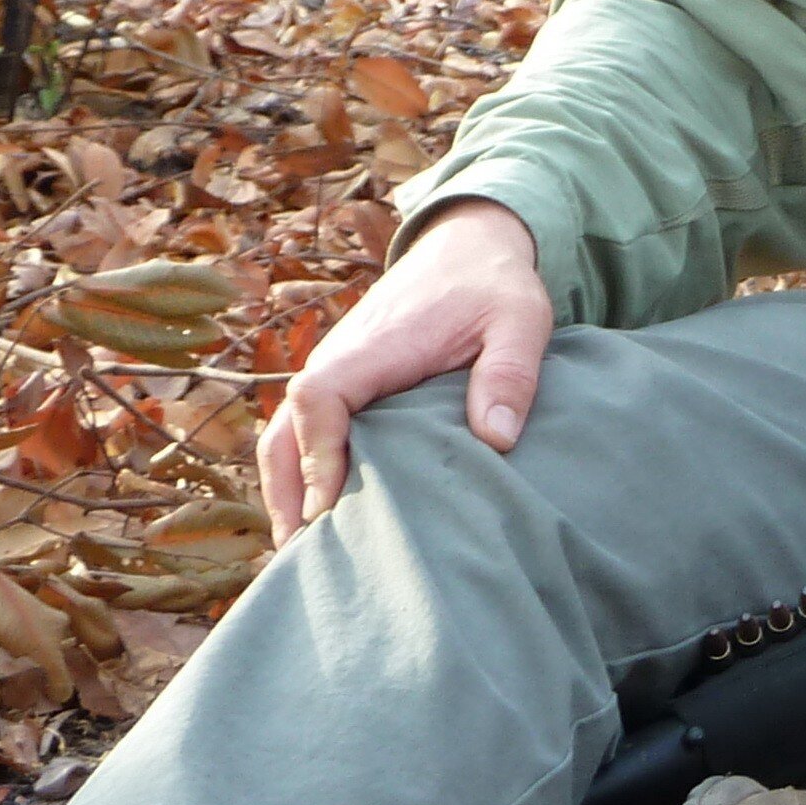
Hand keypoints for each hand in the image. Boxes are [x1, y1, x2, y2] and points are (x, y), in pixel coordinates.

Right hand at [261, 200, 552, 541]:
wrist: (468, 248)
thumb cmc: (494, 286)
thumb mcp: (521, 320)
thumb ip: (510, 373)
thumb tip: (496, 440)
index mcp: (375, 345)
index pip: (320, 396)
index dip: (318, 452)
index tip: (331, 505)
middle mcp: (341, 359)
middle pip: (284, 429)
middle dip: (288, 491)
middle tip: (303, 556)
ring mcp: (337, 371)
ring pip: (286, 435)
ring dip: (287, 489)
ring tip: (301, 553)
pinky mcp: (345, 383)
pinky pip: (307, 430)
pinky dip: (302, 471)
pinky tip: (318, 518)